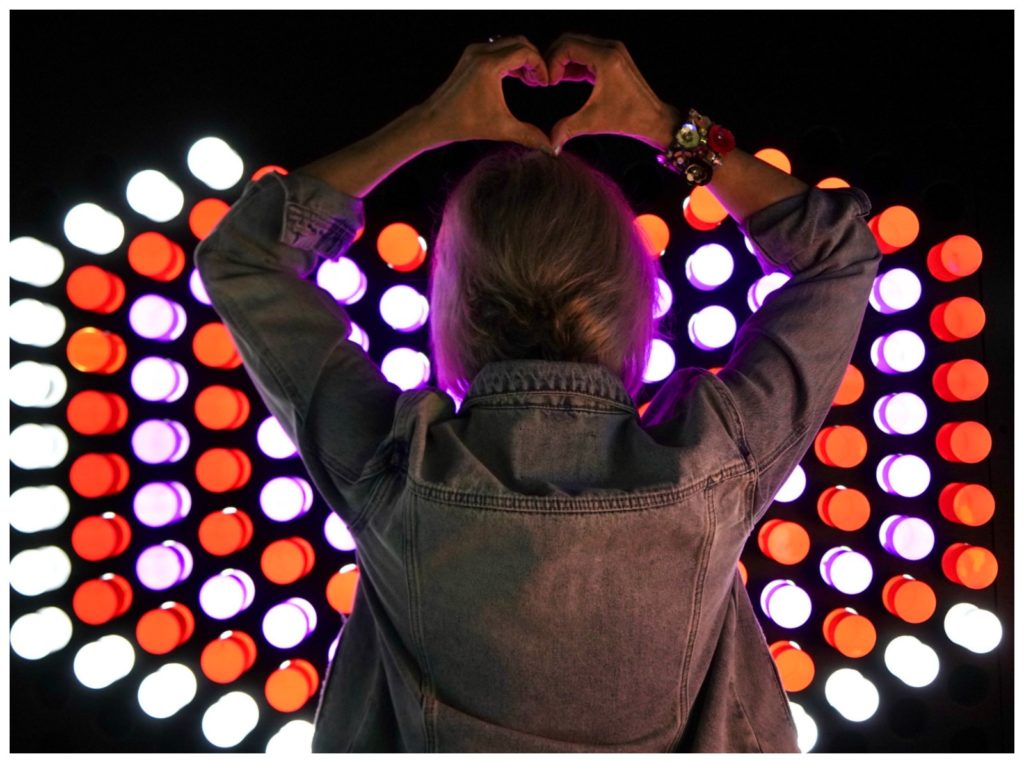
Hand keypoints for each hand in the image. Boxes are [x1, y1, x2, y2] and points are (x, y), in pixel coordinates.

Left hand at [419, 36, 553, 151]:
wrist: (435, 120)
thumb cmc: (464, 124)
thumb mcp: (501, 129)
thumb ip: (529, 136)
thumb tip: (551, 148)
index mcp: (489, 66)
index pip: (526, 52)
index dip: (541, 66)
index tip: (545, 83)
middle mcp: (481, 53)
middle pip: (519, 42)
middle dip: (534, 59)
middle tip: (539, 81)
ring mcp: (474, 52)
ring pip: (508, 43)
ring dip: (522, 58)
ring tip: (529, 80)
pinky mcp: (470, 56)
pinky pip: (497, 49)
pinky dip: (510, 59)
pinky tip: (517, 78)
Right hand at [545, 33, 678, 152]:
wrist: (653, 118)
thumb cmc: (629, 118)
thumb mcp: (593, 122)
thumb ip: (567, 129)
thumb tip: (549, 144)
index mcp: (606, 58)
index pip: (568, 46)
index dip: (552, 62)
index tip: (548, 83)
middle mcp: (610, 49)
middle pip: (570, 41)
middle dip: (553, 58)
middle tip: (545, 80)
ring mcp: (612, 51)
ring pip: (577, 46)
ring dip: (562, 61)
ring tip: (552, 81)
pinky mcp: (612, 58)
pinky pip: (586, 54)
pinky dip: (572, 64)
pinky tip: (563, 80)